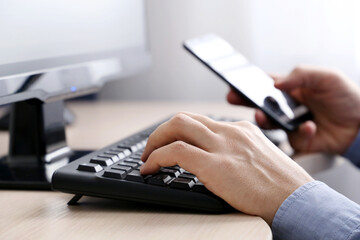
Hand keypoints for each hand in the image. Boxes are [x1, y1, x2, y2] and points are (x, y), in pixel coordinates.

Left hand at [141, 112, 312, 224]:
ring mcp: (223, 146)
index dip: (179, 131)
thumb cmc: (282, 186)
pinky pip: (176, 151)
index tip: (169, 143)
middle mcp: (230, 132)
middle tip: (152, 147)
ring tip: (147, 157)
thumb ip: (238, 152)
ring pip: (176, 126)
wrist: (298, 201)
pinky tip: (150, 168)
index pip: (200, 121)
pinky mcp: (217, 165)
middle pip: (184, 118)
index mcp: (241, 129)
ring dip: (154, 140)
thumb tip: (216, 160)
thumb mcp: (259, 158)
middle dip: (161, 131)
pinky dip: (157, 157)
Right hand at [228, 66, 359, 153]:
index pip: (265, 85)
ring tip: (262, 114)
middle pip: (260, 104)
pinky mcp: (299, 140)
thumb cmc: (346, 97)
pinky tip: (310, 126)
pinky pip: (292, 139)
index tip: (234, 83)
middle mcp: (288, 107)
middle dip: (244, 101)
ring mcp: (291, 124)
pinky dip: (301, 132)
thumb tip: (276, 82)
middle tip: (232, 98)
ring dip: (264, 119)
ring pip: (270, 124)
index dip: (249, 84)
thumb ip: (301, 75)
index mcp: (292, 89)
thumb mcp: (326, 77)